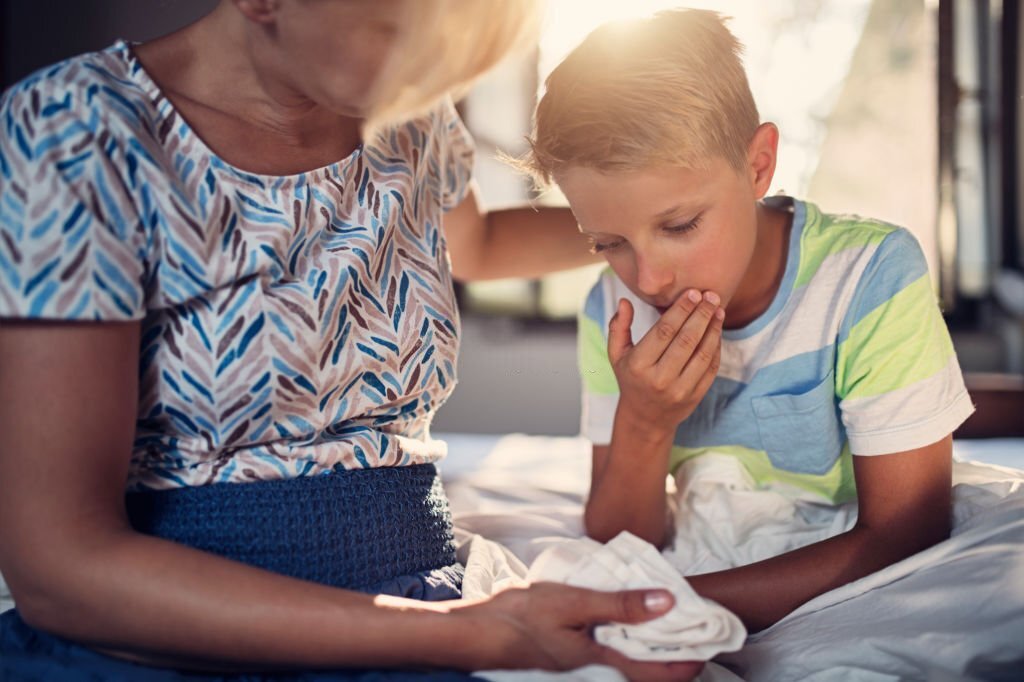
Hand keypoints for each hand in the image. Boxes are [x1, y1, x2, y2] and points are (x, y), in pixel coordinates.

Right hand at [451, 583, 703, 679]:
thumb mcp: (573, 602)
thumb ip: (619, 605)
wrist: (472, 633)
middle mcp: (595, 673)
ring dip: (649, 645)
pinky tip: (624, 618)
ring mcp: (580, 668)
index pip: (659, 673)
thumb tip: (666, 603)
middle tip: (695, 625)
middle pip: (647, 671)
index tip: (713, 642)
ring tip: (667, 618)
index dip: (689, 661)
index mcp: (602, 664)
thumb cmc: (519, 618)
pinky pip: (609, 654)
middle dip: (674, 652)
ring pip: (628, 662)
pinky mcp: (568, 658)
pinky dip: (626, 640)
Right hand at [608, 290, 722, 434]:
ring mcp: (680, 389)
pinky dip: (716, 346)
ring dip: (713, 328)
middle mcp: (659, 378)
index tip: (693, 292)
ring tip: (718, 309)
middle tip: (712, 295)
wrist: (645, 418)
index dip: (681, 310)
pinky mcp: (695, 396)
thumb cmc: (631, 378)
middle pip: (686, 340)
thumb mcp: (617, 354)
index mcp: (639, 365)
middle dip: (701, 314)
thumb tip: (625, 301)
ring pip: (702, 353)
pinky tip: (717, 329)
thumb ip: (618, 327)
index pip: (664, 331)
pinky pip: (711, 367)